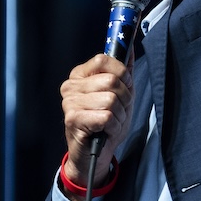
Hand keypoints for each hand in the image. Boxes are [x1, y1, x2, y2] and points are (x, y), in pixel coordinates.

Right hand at [60, 53, 132, 187]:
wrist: (94, 154)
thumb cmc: (106, 122)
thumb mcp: (120, 93)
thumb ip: (123, 70)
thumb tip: (130, 46)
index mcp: (80, 75)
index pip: (103, 59)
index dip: (121, 72)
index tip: (125, 85)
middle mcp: (71, 86)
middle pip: (111, 81)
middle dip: (124, 98)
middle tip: (119, 110)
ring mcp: (69, 102)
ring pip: (110, 100)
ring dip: (119, 115)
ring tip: (112, 122)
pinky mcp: (72, 119)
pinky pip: (106, 116)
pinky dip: (113, 126)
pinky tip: (106, 130)